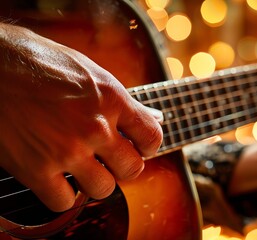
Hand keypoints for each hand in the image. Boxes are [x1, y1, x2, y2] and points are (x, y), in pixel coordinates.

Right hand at [0, 23, 162, 211]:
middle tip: (110, 160)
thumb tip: (153, 117)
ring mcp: (66, 150)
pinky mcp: (35, 168)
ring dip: (95, 182)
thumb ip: (122, 100)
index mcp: (111, 99)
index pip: (152, 137)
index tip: (139, 148)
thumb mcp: (90, 71)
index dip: (148, 147)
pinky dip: (62, 196)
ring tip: (83, 169)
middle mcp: (94, 126)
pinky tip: (56, 180)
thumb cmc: (38, 60)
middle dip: (124, 167)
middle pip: (131, 168)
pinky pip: (63, 202)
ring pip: (102, 189)